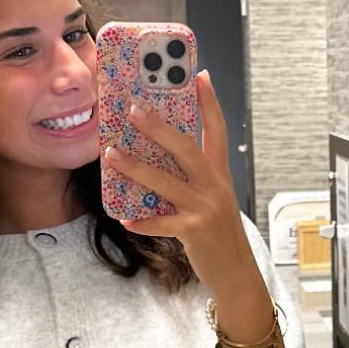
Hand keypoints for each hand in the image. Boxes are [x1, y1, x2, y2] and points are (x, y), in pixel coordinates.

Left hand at [104, 70, 250, 300]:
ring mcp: (204, 208)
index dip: (209, 102)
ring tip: (111, 155)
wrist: (237, 272)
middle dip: (159, 127)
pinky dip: (143, 221)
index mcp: (219, 173)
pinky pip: (162, 224)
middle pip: (186, 148)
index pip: (217, 130)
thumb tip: (156, 156)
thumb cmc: (218, 232)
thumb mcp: (212, 197)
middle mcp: (214, 186)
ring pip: (167, 182)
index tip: (199, 76)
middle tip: (134, 108)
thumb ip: (192, 177)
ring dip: (136, 167)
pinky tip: (124, 218)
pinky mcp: (194, 231)